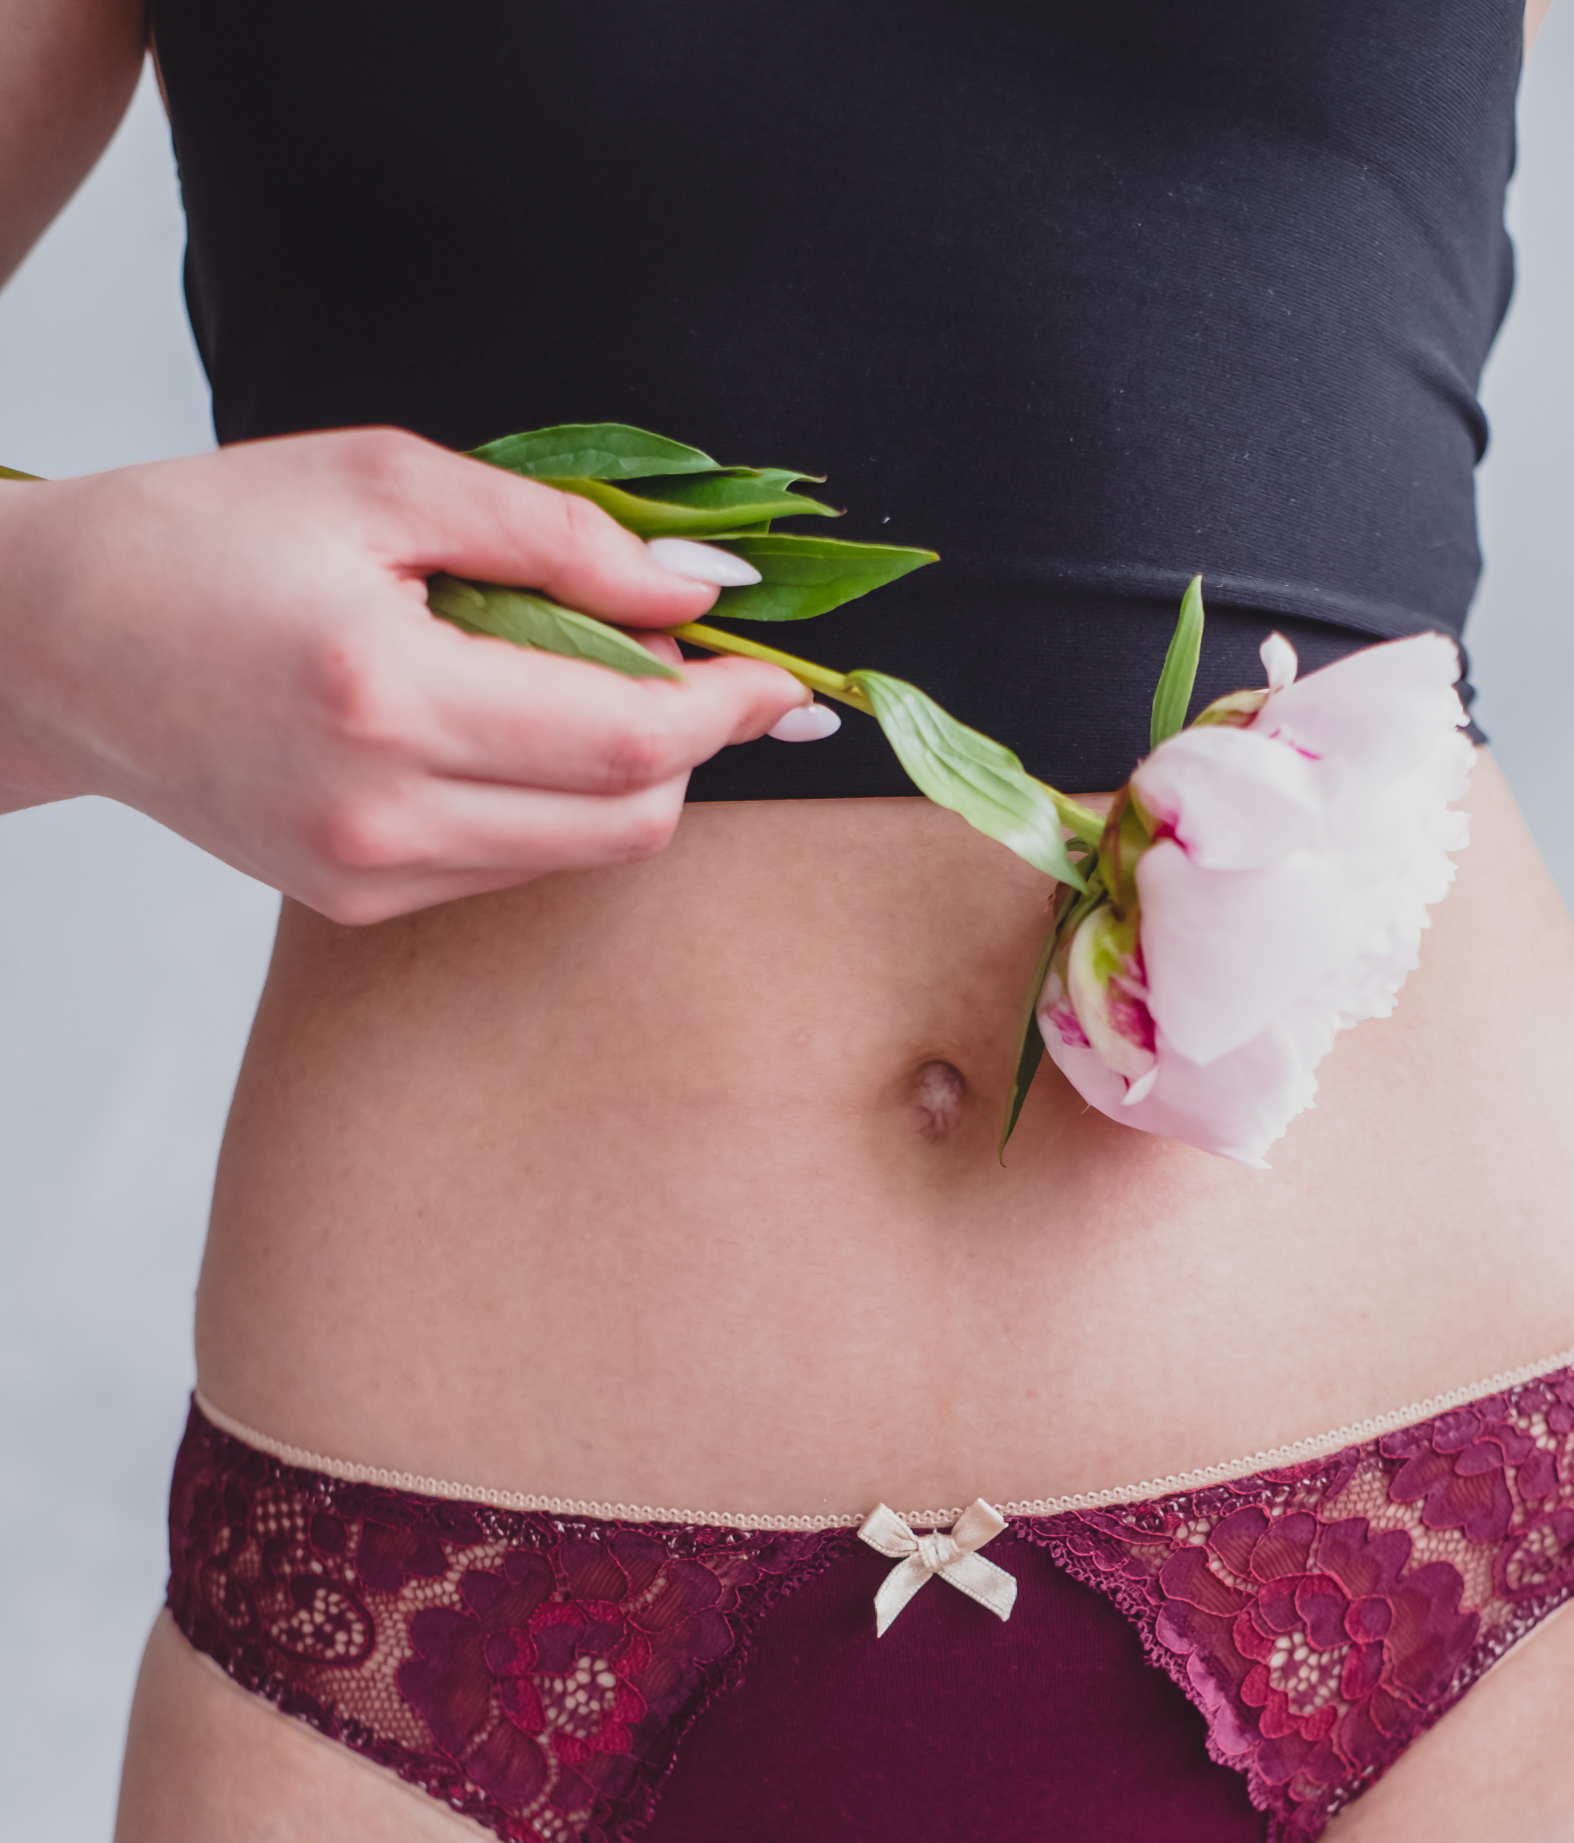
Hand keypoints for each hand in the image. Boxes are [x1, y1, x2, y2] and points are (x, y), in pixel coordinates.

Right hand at [0, 428, 811, 920]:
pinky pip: (510, 865)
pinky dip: (545, 801)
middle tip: (702, 670)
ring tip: (580, 678)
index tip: (779, 674)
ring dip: (620, 775)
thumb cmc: (205, 536)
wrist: (54, 642)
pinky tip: (503, 726)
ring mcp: (368, 879)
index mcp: (386, 696)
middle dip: (689, 750)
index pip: (625, 740)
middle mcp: (381, 817)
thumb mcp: (386, 483)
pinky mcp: (357, 906)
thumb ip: (561, 539)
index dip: (725, 708)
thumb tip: (703, 588)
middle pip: (626, 821)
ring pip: (578, 852)